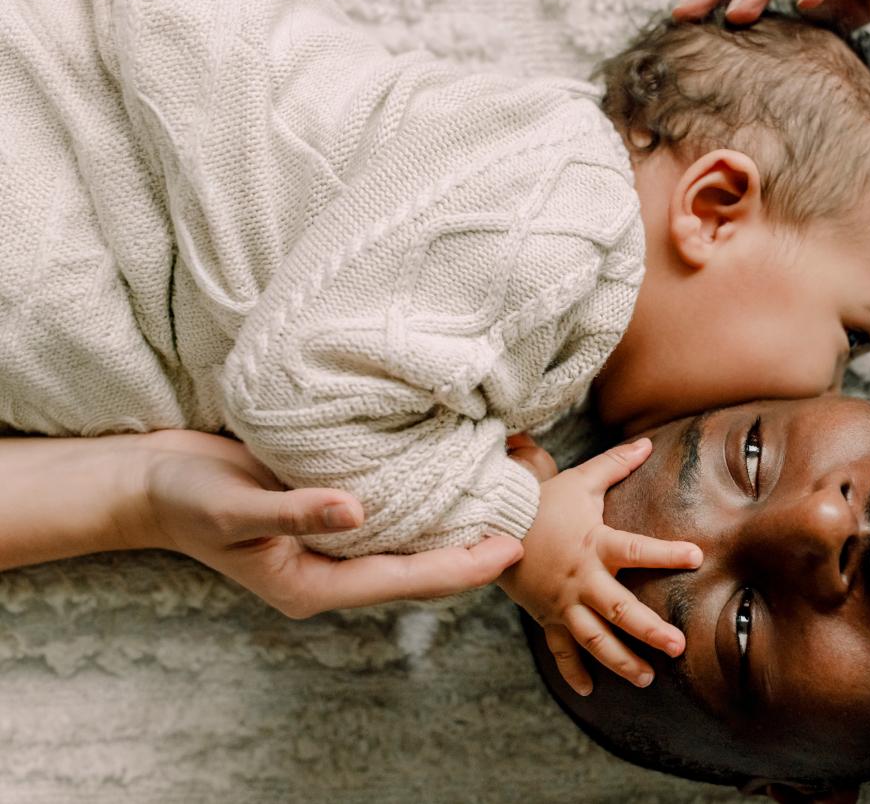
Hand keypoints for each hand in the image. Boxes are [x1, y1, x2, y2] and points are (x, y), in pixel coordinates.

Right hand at [137, 430, 524, 617]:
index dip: (461, 567)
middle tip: (527, 517)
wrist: (150, 482)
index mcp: (312, 585)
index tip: (510, 550)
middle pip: (418, 568)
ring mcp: (330, 544)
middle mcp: (330, 570)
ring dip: (454, 522)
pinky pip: (391, 516)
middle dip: (471, 547)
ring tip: (505, 495)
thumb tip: (357, 511)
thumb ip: (293, 511)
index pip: (405, 581)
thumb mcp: (233, 507)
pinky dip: (426, 499)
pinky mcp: (329, 514)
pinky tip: (456, 476)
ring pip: (409, 543)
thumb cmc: (186, 498)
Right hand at [498, 438, 702, 694]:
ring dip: (620, 661)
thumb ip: (615, 464)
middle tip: (678, 645)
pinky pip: (559, 650)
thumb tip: (647, 443)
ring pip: (593, 638)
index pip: (636, 550)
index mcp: (594, 544)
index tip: (696, 557)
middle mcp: (581, 579)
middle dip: (648, 630)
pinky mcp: (547, 617)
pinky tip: (589, 691)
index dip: (666, 552)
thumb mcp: (580, 480)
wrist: (491, 525)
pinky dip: (572, 671)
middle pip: (618, 609)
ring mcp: (563, 603)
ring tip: (647, 678)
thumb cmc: (542, 502)